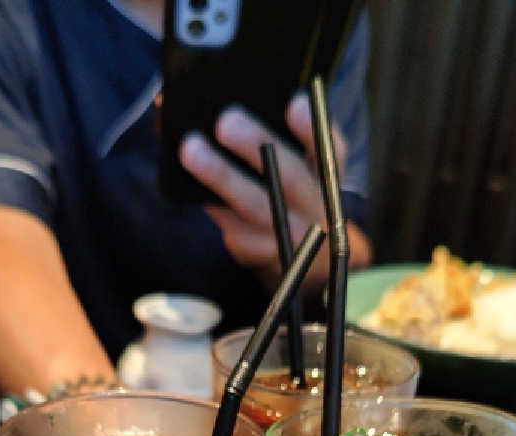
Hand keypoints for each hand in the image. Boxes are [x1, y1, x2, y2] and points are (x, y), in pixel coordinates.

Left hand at [179, 95, 369, 291]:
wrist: (303, 255)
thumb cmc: (293, 194)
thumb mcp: (303, 168)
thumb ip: (284, 139)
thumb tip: (228, 101)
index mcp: (328, 175)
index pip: (330, 149)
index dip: (312, 127)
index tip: (294, 102)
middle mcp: (315, 206)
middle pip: (289, 176)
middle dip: (257, 145)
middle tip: (226, 121)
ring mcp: (289, 235)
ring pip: (255, 204)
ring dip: (221, 175)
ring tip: (191, 150)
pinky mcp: (259, 250)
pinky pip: (230, 224)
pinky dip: (207, 197)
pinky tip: (185, 179)